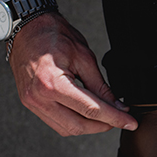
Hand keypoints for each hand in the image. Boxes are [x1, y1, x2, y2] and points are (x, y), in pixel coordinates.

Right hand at [0, 0, 136, 135]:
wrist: (26, 27)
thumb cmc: (52, 34)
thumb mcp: (84, 57)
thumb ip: (101, 86)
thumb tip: (117, 106)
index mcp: (52, 84)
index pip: (91, 110)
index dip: (115, 118)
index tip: (130, 123)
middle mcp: (39, 98)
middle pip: (79, 125)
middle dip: (104, 125)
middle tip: (120, 119)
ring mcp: (32, 103)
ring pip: (67, 129)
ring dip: (89, 127)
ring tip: (105, 116)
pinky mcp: (30, 103)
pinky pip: (55, 123)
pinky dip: (74, 122)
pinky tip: (86, 114)